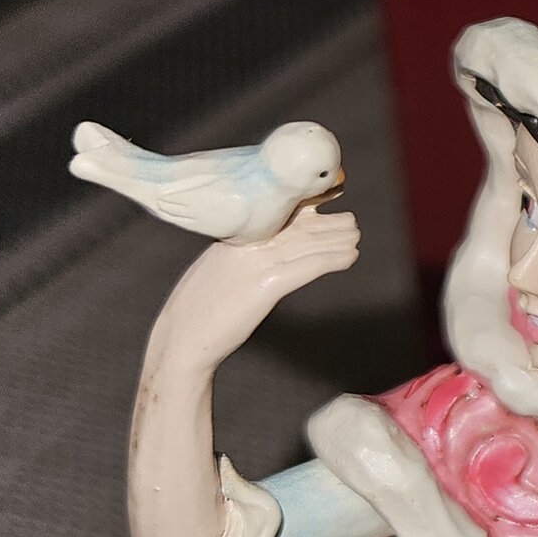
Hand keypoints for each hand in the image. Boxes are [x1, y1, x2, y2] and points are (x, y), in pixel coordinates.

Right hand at [155, 203, 359, 370]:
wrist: (182, 339)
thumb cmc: (199, 308)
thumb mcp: (220, 270)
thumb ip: (242, 255)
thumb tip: (268, 249)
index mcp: (234, 236)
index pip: (278, 211)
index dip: (307, 204)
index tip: (329, 197)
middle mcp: (247, 243)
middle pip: (298, 226)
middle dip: (328, 223)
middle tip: (350, 220)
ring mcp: (256, 262)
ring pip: (307, 244)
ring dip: (337, 240)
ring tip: (355, 236)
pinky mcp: (266, 286)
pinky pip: (307, 267)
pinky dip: (332, 260)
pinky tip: (349, 258)